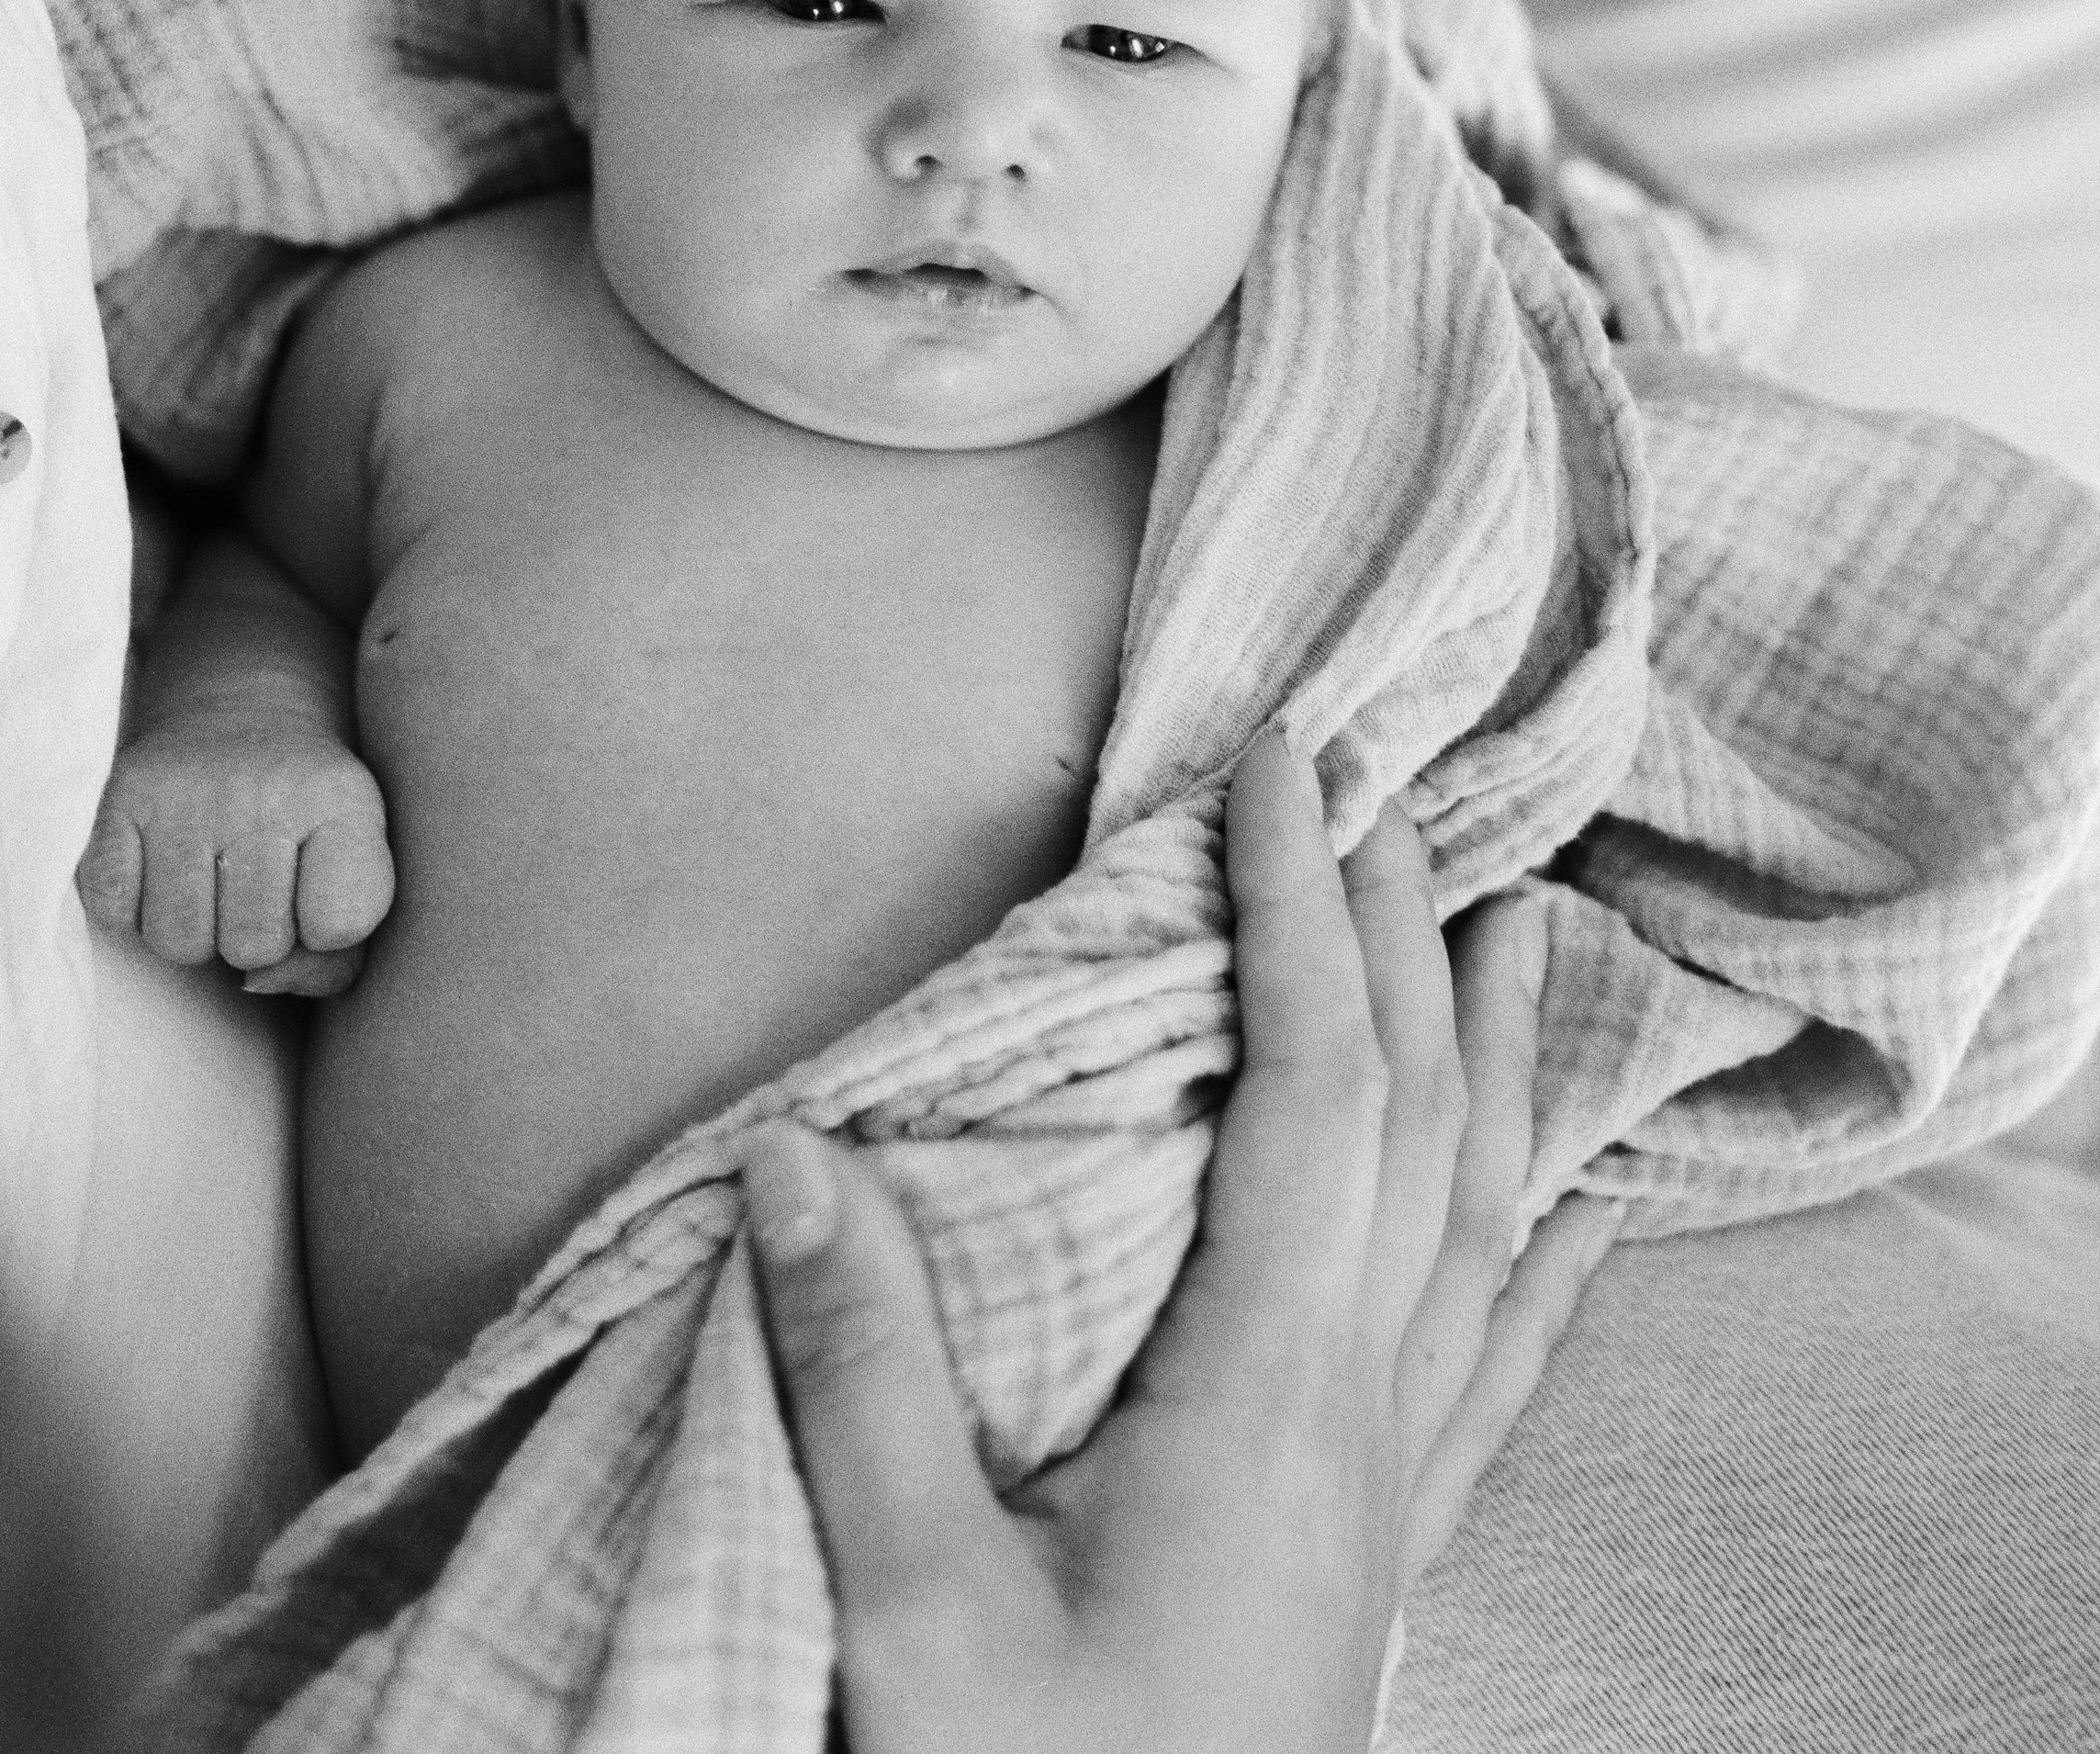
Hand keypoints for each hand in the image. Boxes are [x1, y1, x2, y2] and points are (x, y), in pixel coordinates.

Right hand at [75, 700, 394, 997]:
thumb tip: (253, 983)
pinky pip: (115, 912)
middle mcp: (263, 791)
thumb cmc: (306, 818)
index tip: (318, 893)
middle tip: (255, 888)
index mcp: (341, 800)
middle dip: (254, 938)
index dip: (325, 932)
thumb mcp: (356, 870)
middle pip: (253, 945)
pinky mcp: (121, 796)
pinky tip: (163, 873)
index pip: (341, 924)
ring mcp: (186, 793)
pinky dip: (134, 912)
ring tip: (210, 884)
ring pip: (177, 943)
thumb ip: (335, 955)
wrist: (245, 712)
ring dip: (193, 932)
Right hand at [743, 729, 1617, 1753]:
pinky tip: (1576, 1215)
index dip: (1305, 910)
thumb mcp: (916, 1611)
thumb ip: (862, 1375)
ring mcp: (1388, 1485)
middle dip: (1401, 933)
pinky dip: (1545, 1253)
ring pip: (1488, 1218)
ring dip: (1500, 1056)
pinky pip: (1500, 1364)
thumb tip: (799, 1149)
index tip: (1282, 765)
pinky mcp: (1380, 1551)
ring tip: (1514, 928)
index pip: (1313, 1085)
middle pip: (1422, 1117)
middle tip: (1376, 784)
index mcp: (1261, 1392)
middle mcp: (1360, 1413)